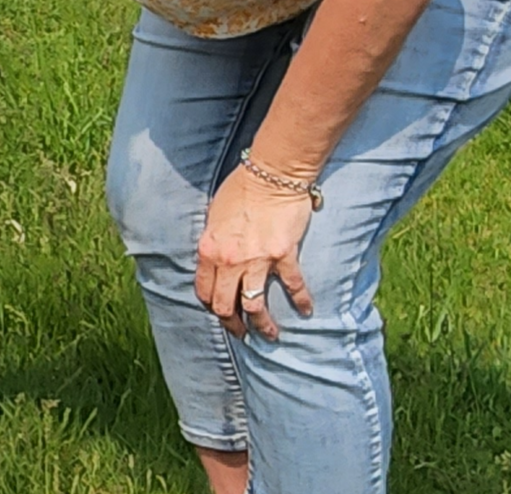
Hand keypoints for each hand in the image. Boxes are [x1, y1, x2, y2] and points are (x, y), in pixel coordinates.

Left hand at [195, 166, 316, 339]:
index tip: (220, 314)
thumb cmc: (240, 189)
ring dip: (263, 325)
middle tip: (242, 333)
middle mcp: (229, 260)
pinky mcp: (283, 256)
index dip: (211, 307)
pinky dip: (301, 301)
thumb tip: (214, 256)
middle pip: (225, 305)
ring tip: (270, 335)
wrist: (271, 175)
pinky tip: (307, 311)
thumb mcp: (214, 215)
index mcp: (208, 250)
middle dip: (233, 324)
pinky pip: (292, 286)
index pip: (203, 290)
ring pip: (255, 306)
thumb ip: (214, 240)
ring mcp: (257, 260)